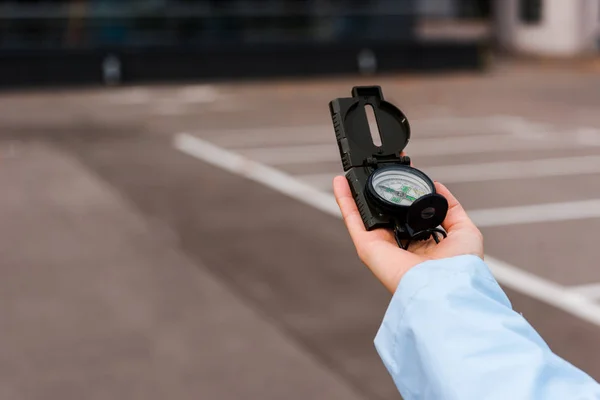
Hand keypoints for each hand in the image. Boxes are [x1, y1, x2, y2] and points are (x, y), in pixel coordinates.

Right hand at [333, 176, 483, 292]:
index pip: (408, 212)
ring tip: (354, 170)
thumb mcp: (464, 230)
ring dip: (356, 192)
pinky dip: (344, 199)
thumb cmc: (459, 266)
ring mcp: (381, 245)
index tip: (403, 169)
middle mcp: (398, 244)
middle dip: (379, 189)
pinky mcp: (367, 247)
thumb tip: (437, 186)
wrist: (445, 285)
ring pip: (365, 213)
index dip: (404, 191)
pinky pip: (353, 218)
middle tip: (376, 165)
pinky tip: (340, 181)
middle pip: (384, 211)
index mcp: (420, 242)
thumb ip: (451, 208)